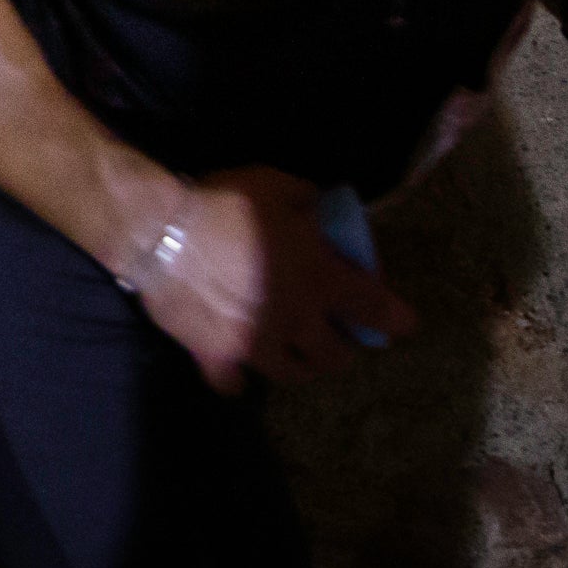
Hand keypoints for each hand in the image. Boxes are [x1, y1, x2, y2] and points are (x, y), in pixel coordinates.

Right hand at [132, 165, 417, 394]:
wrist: (162, 233)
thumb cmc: (224, 205)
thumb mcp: (274, 185)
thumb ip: (305, 201)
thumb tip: (319, 208)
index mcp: (319, 280)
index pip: (372, 307)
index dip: (394, 319)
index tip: (405, 326)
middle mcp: (295, 321)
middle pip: (333, 355)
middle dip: (341, 348)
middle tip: (336, 338)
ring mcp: (255, 344)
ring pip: (291, 373)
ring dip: (300, 366)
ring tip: (296, 357)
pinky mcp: (216, 354)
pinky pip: (231, 382)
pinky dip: (236, 379)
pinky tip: (235, 374)